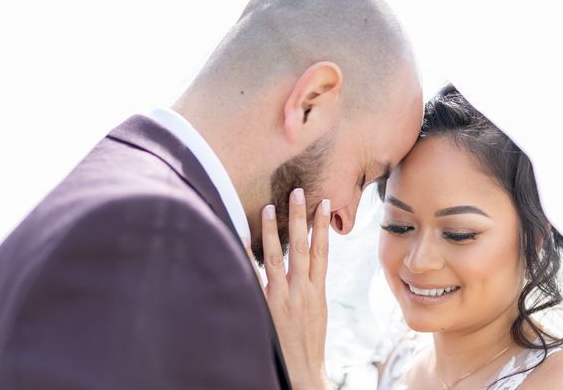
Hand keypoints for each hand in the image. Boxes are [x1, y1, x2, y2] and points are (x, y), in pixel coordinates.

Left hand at [262, 188, 331, 389]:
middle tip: (297, 192)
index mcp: (317, 290)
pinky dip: (247, 257)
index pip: (323, 250)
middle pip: (302, 247)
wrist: (303, 370)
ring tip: (268, 207)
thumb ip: (310, 283)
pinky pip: (254, 277)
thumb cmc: (310, 339)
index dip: (322, 226)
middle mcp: (302, 290)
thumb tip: (305, 261)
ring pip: (278, 257)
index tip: (322, 203)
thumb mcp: (317, 308)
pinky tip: (240, 239)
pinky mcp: (265, 307)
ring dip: (274, 231)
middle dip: (300, 218)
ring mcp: (282, 298)